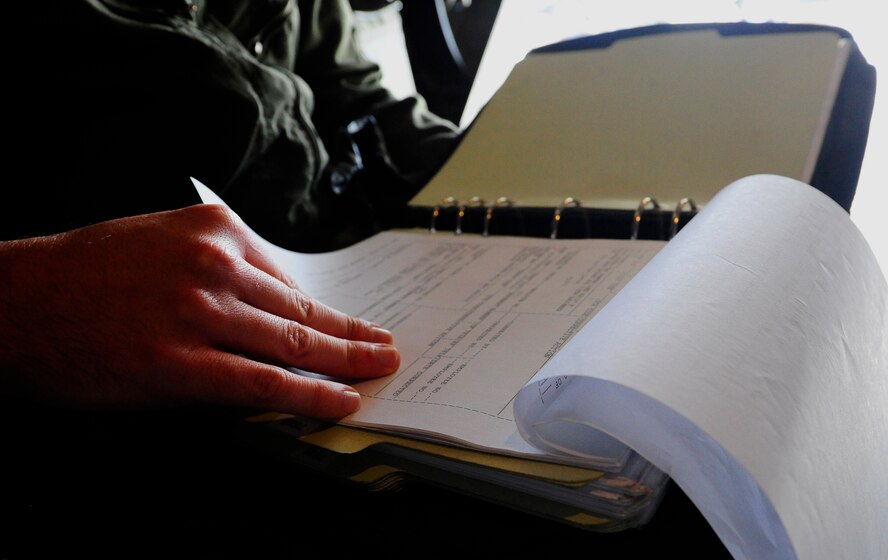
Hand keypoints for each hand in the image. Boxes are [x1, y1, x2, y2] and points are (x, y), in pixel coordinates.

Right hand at [0, 204, 398, 417]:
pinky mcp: (178, 364)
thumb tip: (271, 306)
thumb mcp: (157, 242)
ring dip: (345, 361)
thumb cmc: (83, 274)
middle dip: (351, 332)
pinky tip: (341, 400)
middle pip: (299, 309)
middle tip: (387, 346)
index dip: (324, 308)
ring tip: (379, 370)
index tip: (352, 321)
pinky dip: (309, 393)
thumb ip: (217, 267)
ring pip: (291, 342)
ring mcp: (198, 313)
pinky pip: (261, 381)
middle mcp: (212, 265)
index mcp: (212, 228)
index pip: (285, 278)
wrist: (11, 303)